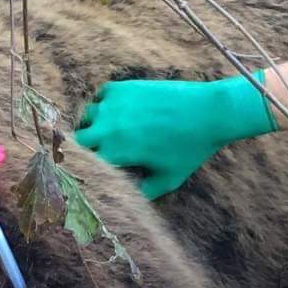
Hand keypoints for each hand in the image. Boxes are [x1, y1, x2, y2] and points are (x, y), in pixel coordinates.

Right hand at [73, 73, 274, 198]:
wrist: (208, 112)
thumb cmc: (190, 149)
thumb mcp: (168, 179)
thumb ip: (144, 193)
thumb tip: (128, 200)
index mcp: (116, 153)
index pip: (84, 164)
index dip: (86, 169)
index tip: (90, 170)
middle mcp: (109, 128)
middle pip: (78, 140)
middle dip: (85, 147)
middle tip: (96, 151)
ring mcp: (113, 105)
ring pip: (87, 115)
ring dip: (93, 124)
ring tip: (107, 130)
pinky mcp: (123, 87)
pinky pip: (101, 95)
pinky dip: (105, 103)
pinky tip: (117, 110)